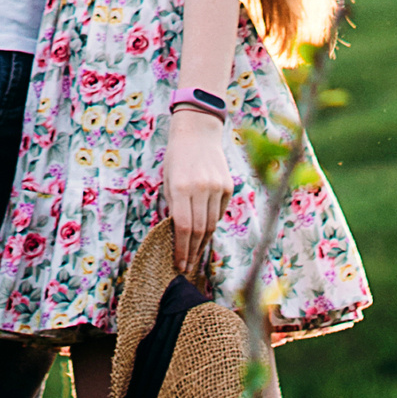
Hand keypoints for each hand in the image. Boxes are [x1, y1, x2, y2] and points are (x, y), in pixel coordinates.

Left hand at [163, 103, 230, 285]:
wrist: (198, 131)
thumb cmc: (176, 156)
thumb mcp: (168, 180)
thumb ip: (173, 206)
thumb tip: (177, 235)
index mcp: (182, 187)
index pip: (182, 227)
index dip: (181, 250)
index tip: (178, 265)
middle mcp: (202, 188)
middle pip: (199, 230)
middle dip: (192, 252)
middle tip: (186, 267)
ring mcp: (217, 188)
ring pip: (212, 225)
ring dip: (202, 243)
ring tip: (195, 255)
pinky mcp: (228, 187)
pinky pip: (219, 212)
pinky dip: (212, 224)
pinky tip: (204, 231)